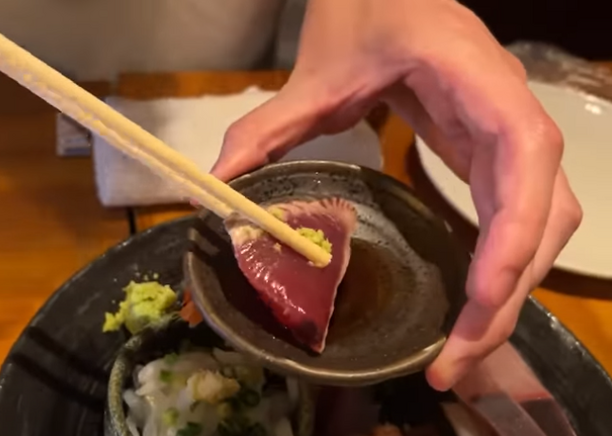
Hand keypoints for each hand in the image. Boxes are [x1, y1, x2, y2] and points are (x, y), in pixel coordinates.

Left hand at [211, 0, 581, 389]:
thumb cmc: (363, 12)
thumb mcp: (314, 72)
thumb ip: (266, 127)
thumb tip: (219, 189)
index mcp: (469, 73)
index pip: (523, 152)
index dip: (514, 227)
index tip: (481, 294)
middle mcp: (506, 105)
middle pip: (544, 207)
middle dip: (506, 289)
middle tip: (454, 362)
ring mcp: (506, 129)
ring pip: (544, 218)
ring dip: (510, 289)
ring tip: (461, 351)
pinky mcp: (492, 150)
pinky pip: (517, 214)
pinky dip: (501, 264)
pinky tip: (468, 305)